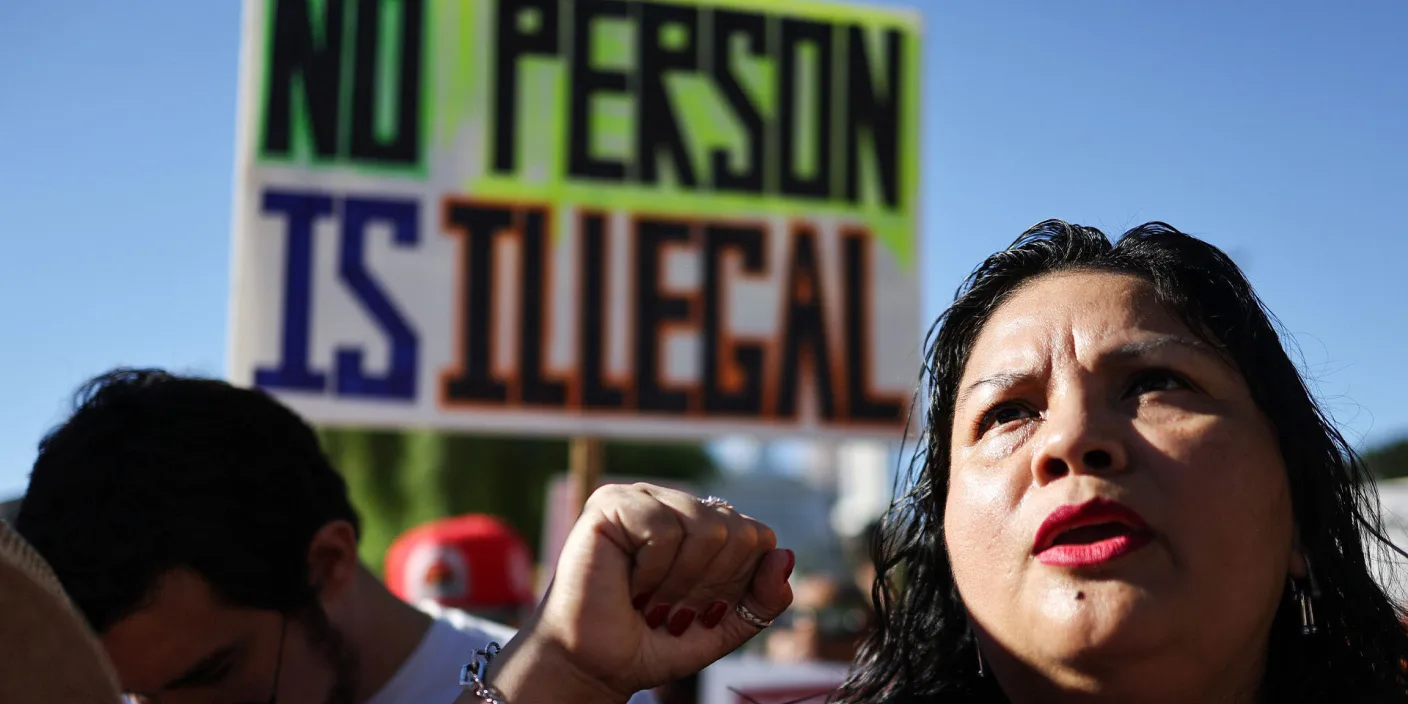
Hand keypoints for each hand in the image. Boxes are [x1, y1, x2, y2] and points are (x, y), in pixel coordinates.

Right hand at [482, 483, 793, 702]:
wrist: (594, 666)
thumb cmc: (651, 642)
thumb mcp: (724, 627)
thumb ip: (763, 598)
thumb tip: (785, 555)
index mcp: (705, 525)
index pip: (758, 537)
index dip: (733, 586)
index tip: (698, 613)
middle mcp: (677, 504)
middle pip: (737, 532)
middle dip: (708, 587)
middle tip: (669, 609)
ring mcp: (644, 498)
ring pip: (706, 527)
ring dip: (680, 583)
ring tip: (650, 600)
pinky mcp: (612, 502)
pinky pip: (664, 529)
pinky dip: (653, 571)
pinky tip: (630, 584)